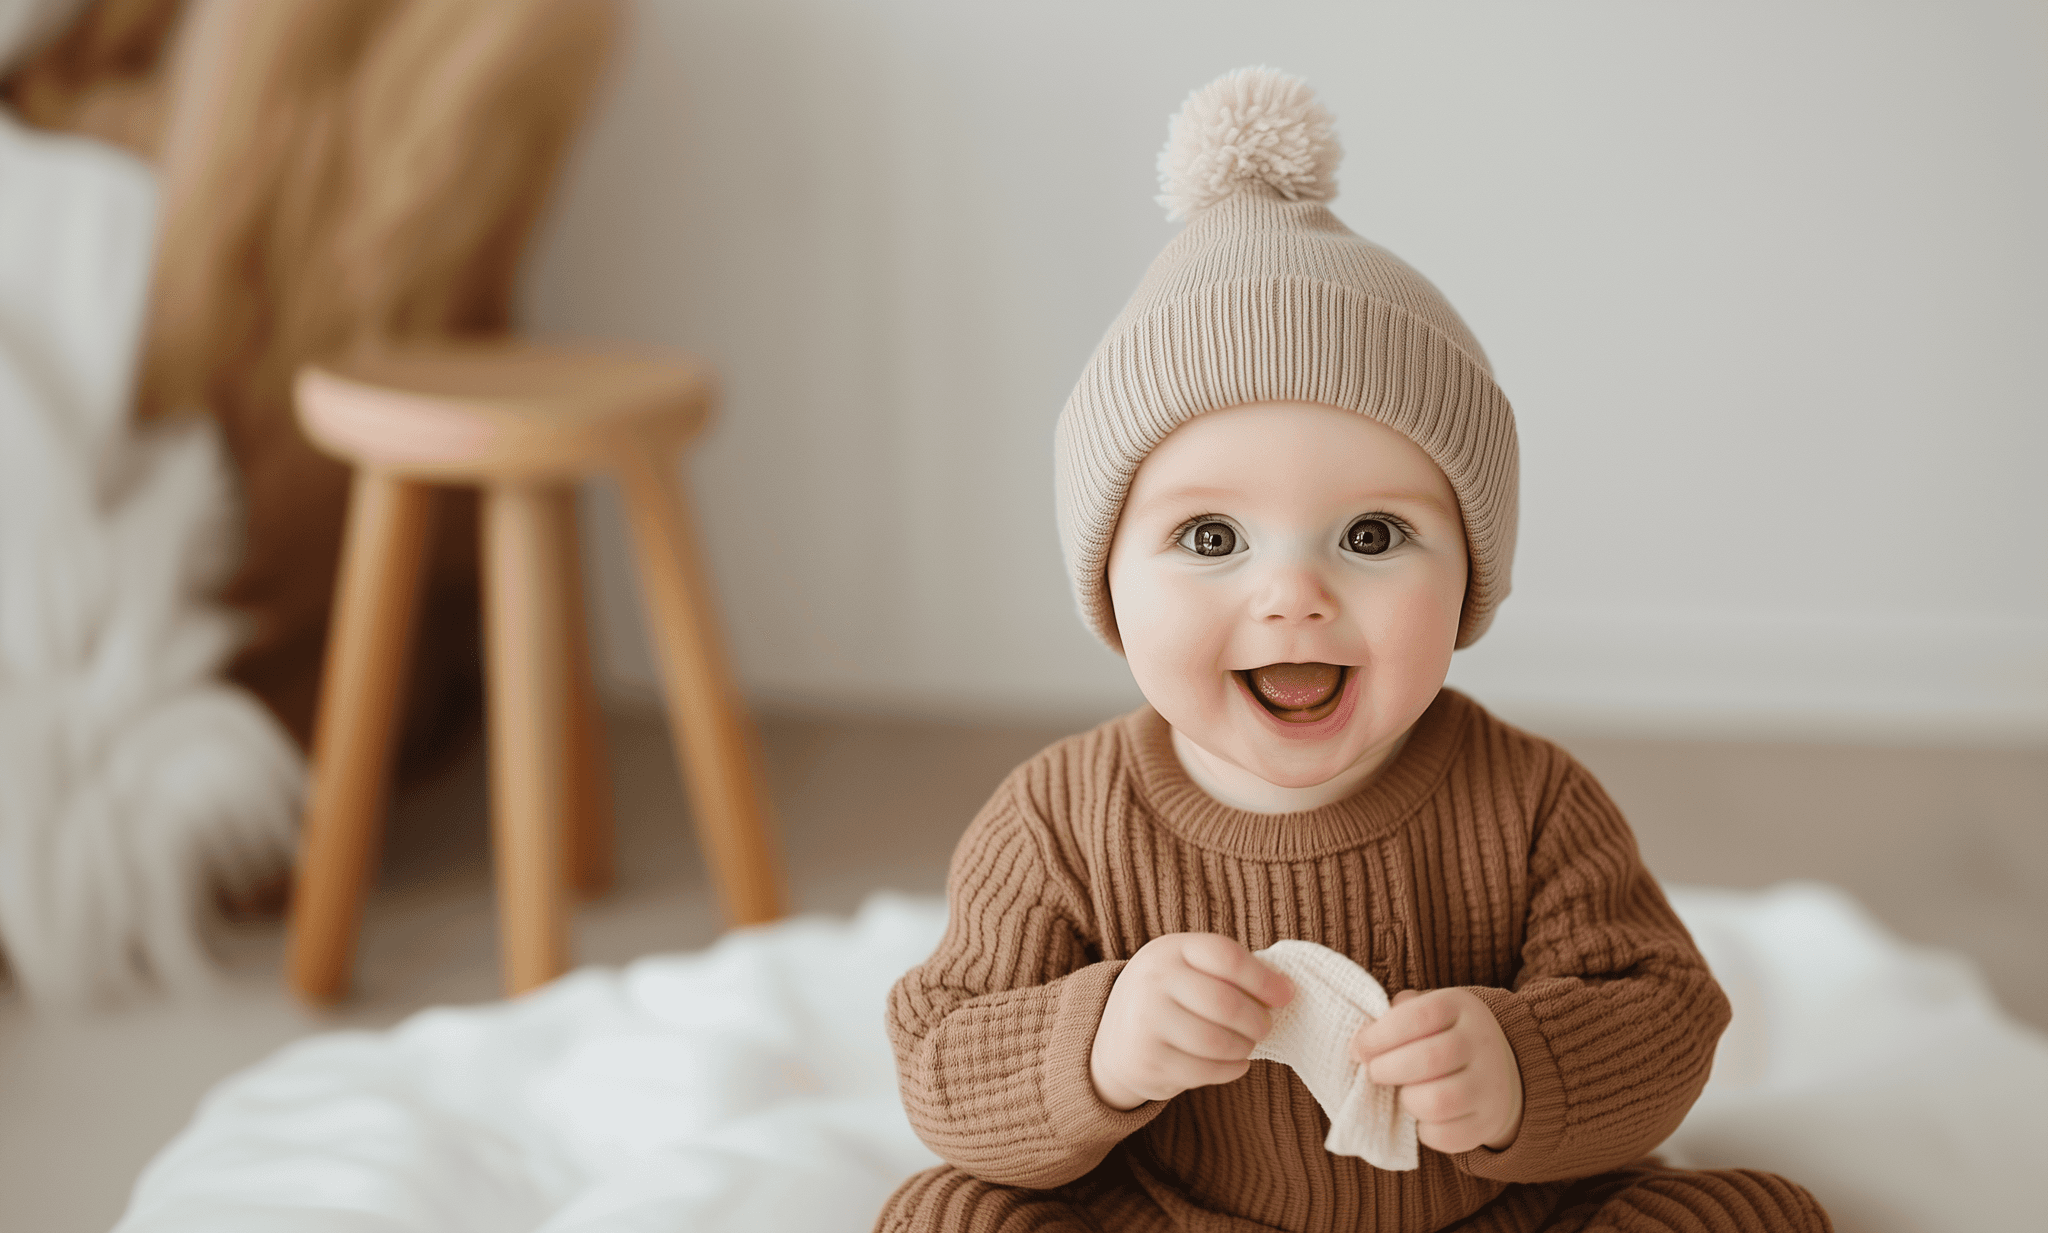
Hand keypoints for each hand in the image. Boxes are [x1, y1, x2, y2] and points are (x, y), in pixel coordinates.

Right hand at [1090, 933, 1293, 1110]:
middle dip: (1257, 1020)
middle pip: (1225, 1003)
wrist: (1113, 1039)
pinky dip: (1231, 1070)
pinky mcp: (1148, 1062)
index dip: (1263, 979)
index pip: (1226, 957)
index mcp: (1170, 949)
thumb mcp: (1187, 969)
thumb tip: (1286, 989)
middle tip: (1264, 1027)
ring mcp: (1146, 1022)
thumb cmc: (1168, 998)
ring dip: (1244, 1047)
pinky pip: (1206, 1071)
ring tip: (1246, 1044)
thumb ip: (1229, 972)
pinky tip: (1233, 1063)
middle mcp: (1152, 981)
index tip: (1286, 995)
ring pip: (1218, 1041)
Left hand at [1351, 988, 1523, 1153]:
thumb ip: (1397, 1016)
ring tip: (1403, 1094)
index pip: (1419, 1015)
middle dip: (1386, 1069)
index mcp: (1461, 1007)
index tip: (1358, 1049)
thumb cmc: (1443, 1038)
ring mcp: (1490, 1084)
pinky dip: (1424, 1130)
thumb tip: (1364, 1039)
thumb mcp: (1428, 1014)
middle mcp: (1482, 1042)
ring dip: (1407, 1101)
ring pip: (1437, 1102)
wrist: (1498, 1072)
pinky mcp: (1488, 1121)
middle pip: (1428, 1059)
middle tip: (1374, 1073)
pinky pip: (1446, 1135)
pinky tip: (1422, 1116)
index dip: (1380, 1035)